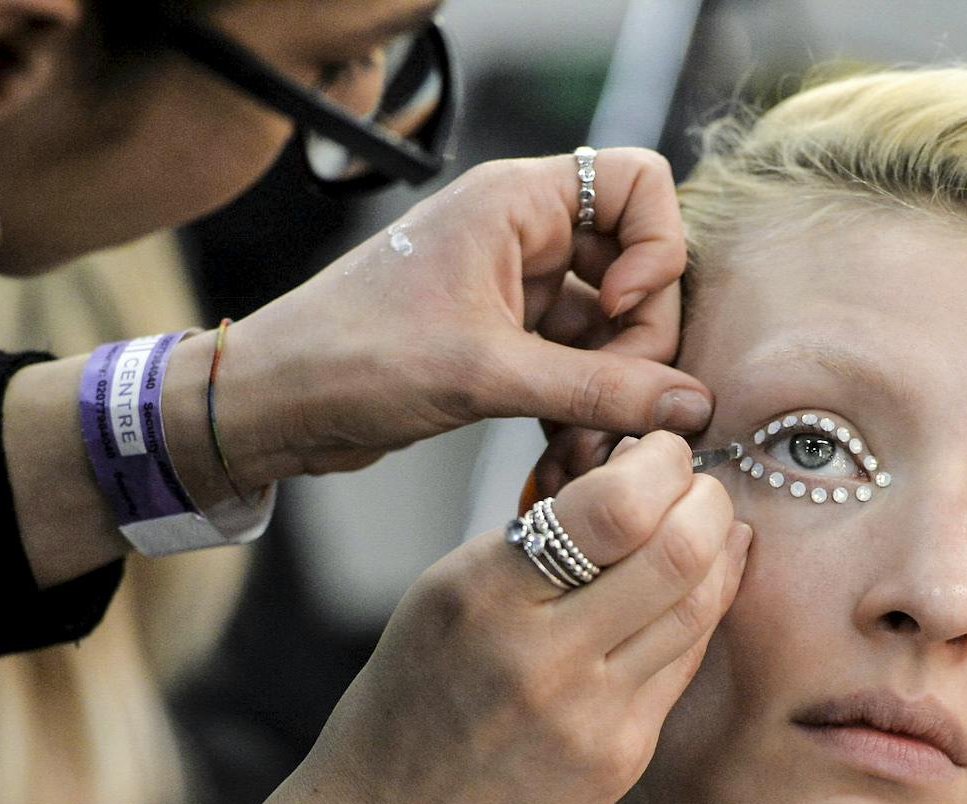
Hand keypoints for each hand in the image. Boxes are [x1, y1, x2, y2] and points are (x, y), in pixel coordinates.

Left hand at [219, 149, 712, 480]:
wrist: (275, 406)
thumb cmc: (355, 359)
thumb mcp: (487, 374)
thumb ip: (599, 390)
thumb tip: (690, 407)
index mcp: (515, 203)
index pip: (637, 184)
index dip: (654, 248)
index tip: (616, 310)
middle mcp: (522, 236)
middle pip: (637, 270)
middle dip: (638, 347)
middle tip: (616, 410)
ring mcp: (515, 292)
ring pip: (611, 332)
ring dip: (612, 395)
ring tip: (586, 452)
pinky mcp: (504, 345)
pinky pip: (577, 370)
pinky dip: (582, 412)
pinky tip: (567, 457)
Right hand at [285, 433, 746, 803]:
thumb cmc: (411, 702)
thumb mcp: (441, 597)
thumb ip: (533, 540)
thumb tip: (636, 476)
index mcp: (481, 593)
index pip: (615, 507)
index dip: (663, 464)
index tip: (659, 451)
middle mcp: (540, 654)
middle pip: (679, 551)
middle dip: (707, 499)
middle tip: (697, 485)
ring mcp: (589, 716)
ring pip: (699, 607)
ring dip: (717, 553)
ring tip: (705, 529)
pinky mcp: (619, 761)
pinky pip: (684, 665)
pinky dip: (701, 613)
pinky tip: (697, 589)